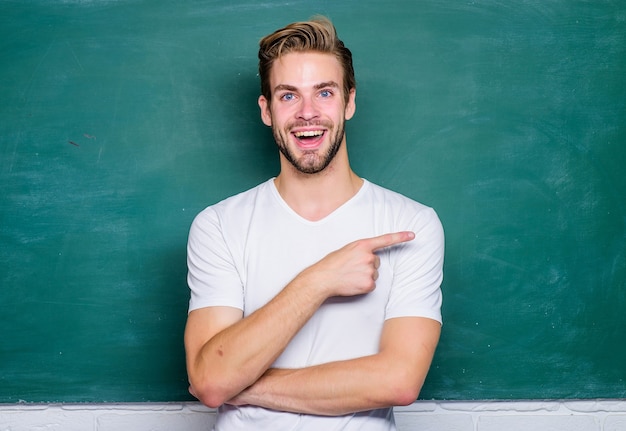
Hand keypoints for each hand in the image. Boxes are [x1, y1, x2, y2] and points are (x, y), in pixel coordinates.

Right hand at [299, 231, 414, 297]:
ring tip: (350, 276)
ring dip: (365, 276)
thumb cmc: (332, 264)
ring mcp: (370, 270)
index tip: (413, 235)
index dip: (400, 237)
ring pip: (374, 274)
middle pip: (377, 262)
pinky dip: (364, 286)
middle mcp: (368, 257)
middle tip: (352, 268)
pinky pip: (371, 285)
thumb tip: (369, 256)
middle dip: (367, 265)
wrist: (323, 278)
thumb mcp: (347, 250)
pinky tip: (353, 283)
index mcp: (362, 245)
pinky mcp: (369, 283)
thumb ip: (360, 251)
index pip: (385, 240)